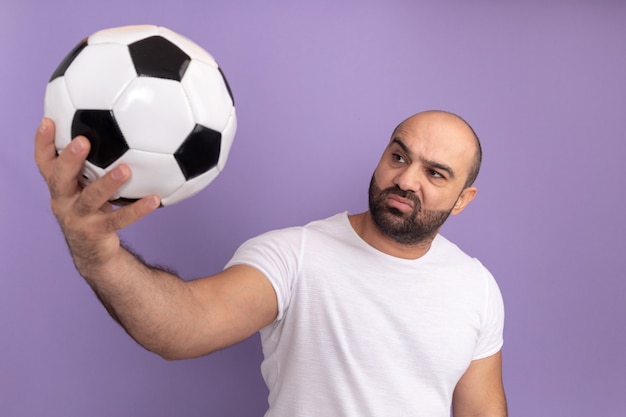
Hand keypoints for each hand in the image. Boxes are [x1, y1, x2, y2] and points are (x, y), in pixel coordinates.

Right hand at [34, 118, 159, 274]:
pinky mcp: (96, 232)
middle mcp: (63, 201)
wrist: (93, 252)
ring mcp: (78, 218)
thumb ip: (93, 164)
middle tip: (82, 141)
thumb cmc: (93, 211)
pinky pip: (119, 219)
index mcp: (60, 187)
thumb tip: (119, 128)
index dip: (43, 143)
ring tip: (125, 170)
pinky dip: (138, 209)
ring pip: (90, 198)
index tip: (49, 120)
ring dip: (108, 183)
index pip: (45, 162)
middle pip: (59, 178)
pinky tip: (154, 199)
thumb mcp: (86, 188)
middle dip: (69, 159)